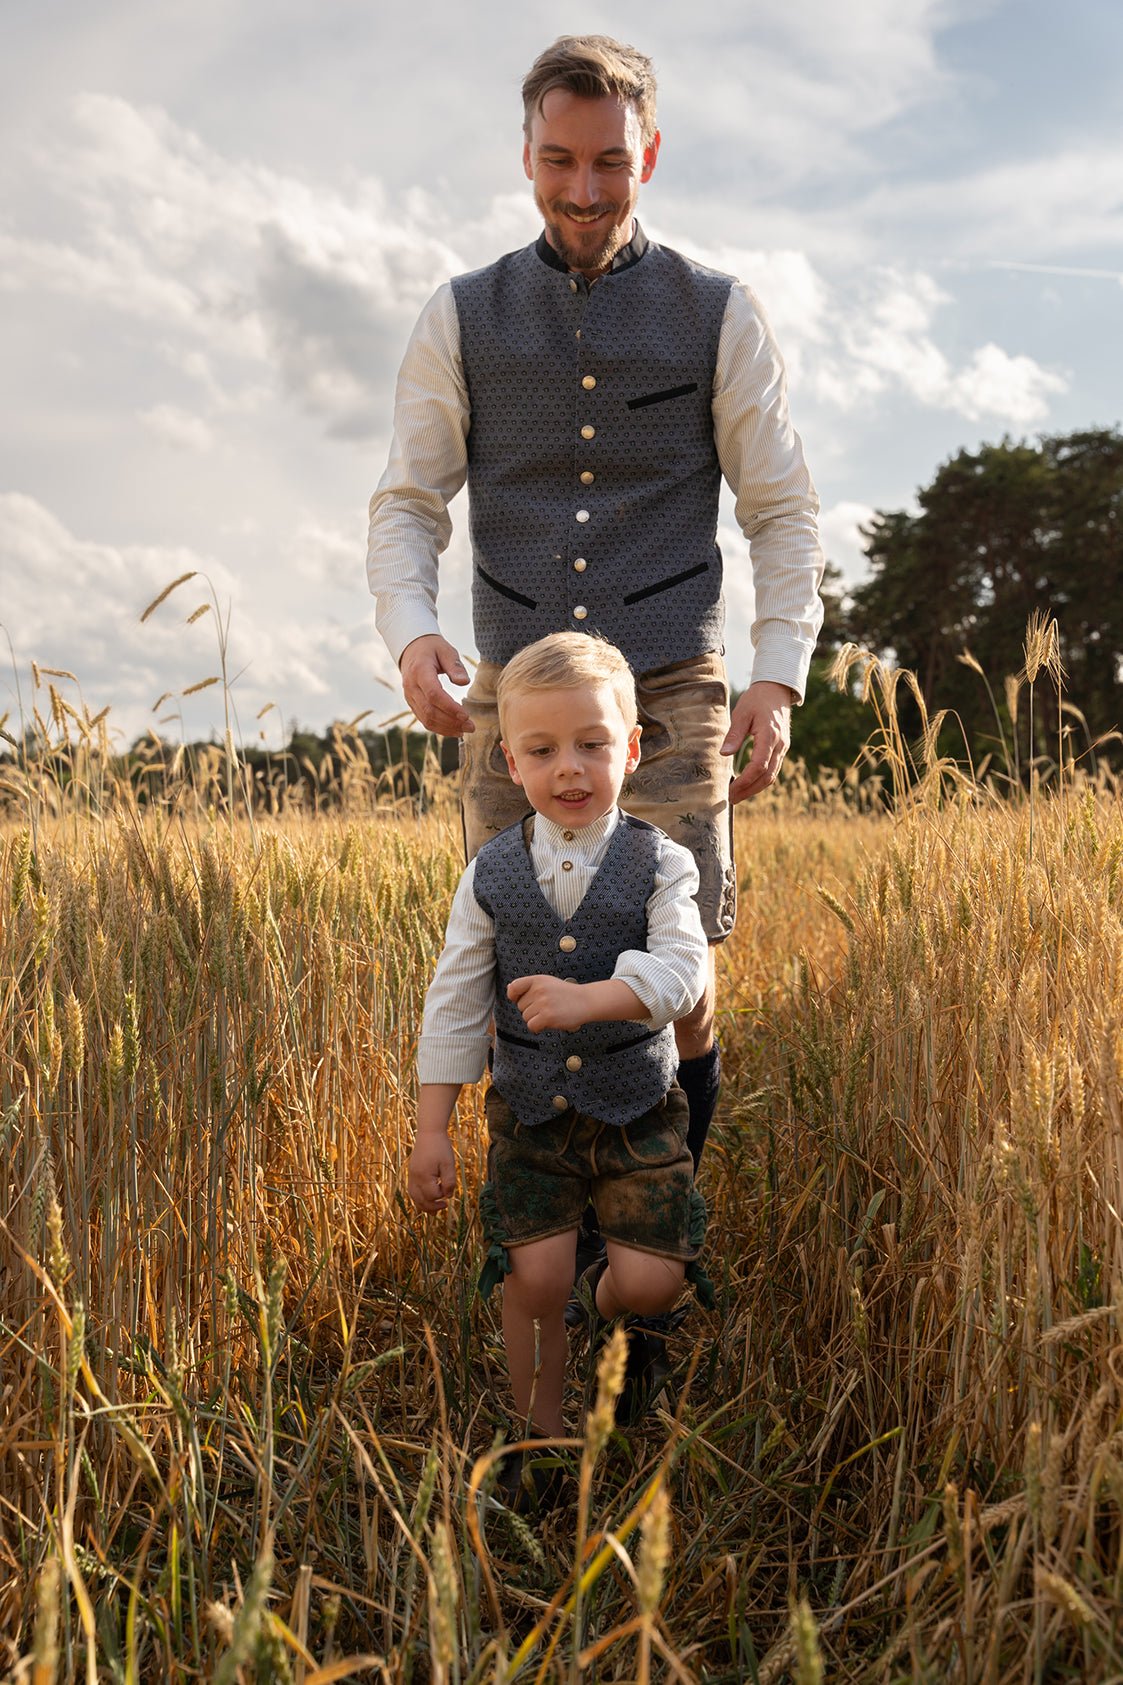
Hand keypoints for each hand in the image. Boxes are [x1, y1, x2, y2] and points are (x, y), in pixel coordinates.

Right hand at [399, 634, 474, 735]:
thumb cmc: (432, 648)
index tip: (466, 715)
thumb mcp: (446, 650)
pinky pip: (424, 719)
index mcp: (420, 671)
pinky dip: (439, 727)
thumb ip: (455, 666)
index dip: (449, 707)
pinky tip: (453, 729)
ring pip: (426, 719)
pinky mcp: (412, 703)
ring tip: (464, 730)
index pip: (433, 694)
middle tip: (471, 727)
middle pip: (430, 711)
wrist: (412, 648)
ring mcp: (410, 696)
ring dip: (446, 728)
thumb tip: (464, 682)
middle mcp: (411, 686)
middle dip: (451, 722)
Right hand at [407, 1130, 457, 1212]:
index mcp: (424, 1176)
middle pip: (420, 1200)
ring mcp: (411, 1175)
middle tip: (444, 1206)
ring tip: (433, 1210)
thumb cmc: (440, 1147)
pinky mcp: (411, 1172)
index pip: (432, 1195)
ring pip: (414, 1197)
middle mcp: (414, 1178)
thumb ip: (449, 1182)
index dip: (442, 1195)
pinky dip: (418, 1197)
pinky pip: (412, 1190)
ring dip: (423, 1205)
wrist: (429, 1132)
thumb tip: (448, 1196)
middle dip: (432, 1206)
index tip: (449, 1189)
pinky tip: (426, 1198)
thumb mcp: (449, 1164)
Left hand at [507, 974, 588, 1031]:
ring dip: (536, 1019)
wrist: (586, 1001)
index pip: (514, 987)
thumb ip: (529, 986)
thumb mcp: (547, 983)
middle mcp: (539, 990)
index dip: (513, 995)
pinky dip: (538, 1027)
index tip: (520, 1000)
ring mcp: (543, 1003)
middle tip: (547, 1007)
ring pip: (526, 1017)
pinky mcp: (547, 1016)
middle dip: (531, 1010)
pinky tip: (550, 1021)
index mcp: (537, 980)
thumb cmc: (565, 994)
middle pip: (520, 1007)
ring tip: (551, 1013)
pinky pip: (532, 1026)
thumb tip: (509, 989)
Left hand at [721, 680, 792, 802]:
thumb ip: (734, 734)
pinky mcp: (782, 748)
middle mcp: (780, 745)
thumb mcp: (741, 713)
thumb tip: (724, 754)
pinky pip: (773, 769)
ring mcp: (783, 747)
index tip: (731, 790)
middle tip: (731, 799)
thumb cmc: (757, 699)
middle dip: (749, 790)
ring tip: (737, 796)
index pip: (759, 766)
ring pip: (772, 775)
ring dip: (755, 788)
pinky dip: (761, 780)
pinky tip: (748, 784)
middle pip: (767, 776)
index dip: (745, 781)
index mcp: (770, 736)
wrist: (777, 689)